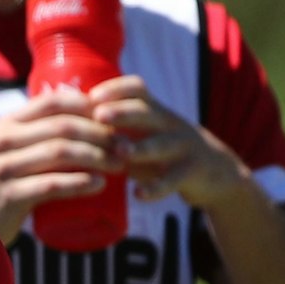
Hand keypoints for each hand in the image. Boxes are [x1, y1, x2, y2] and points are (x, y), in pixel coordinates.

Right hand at [0, 89, 122, 243]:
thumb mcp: (10, 151)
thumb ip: (36, 136)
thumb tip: (83, 122)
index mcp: (8, 124)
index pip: (53, 102)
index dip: (88, 106)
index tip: (114, 118)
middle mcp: (4, 141)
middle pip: (63, 127)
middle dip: (101, 134)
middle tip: (126, 146)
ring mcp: (4, 168)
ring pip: (60, 153)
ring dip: (97, 157)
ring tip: (120, 165)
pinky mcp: (9, 196)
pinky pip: (51, 185)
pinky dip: (79, 184)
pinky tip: (99, 184)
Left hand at [92, 76, 253, 209]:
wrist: (216, 171)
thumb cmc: (165, 151)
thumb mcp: (146, 133)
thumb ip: (115, 129)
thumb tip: (68, 124)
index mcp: (155, 111)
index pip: (137, 89)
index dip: (115, 89)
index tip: (91, 96)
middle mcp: (169, 123)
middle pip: (147, 112)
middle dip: (122, 112)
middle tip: (98, 115)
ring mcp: (183, 146)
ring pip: (161, 144)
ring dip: (140, 147)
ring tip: (120, 151)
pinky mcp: (192, 172)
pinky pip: (173, 179)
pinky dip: (156, 188)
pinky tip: (138, 194)